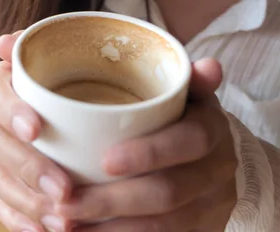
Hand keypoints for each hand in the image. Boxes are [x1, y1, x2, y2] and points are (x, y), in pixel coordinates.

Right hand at [0, 32, 72, 231]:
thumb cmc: (48, 85)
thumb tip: (6, 42)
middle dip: (28, 168)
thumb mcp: (45, 62)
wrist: (26, 111)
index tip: (36, 129)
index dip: (10, 111)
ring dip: (27, 202)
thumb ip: (32, 50)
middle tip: (65, 189)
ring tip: (61, 220)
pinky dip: (19, 221)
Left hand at [59, 59, 237, 231]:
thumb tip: (208, 65)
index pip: (189, 141)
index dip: (149, 153)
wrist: (216, 161)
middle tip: (64, 202)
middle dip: (111, 201)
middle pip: (166, 193)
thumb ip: (188, 78)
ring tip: (64, 224)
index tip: (104, 161)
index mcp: (211, 131)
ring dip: (109, 230)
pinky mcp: (196, 231)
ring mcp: (208, 208)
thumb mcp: (189, 93)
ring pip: (161, 227)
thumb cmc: (184, 118)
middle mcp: (215, 172)